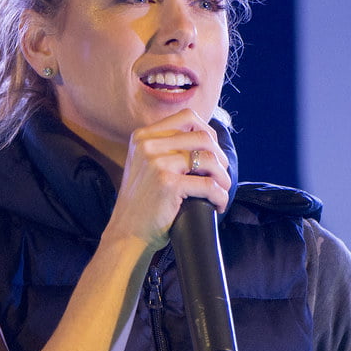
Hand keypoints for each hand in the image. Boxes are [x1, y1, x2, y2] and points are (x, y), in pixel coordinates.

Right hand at [105, 109, 231, 250]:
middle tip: (220, 176)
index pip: (187, 117)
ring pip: (209, 159)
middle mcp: (147, 145)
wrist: (127, 232)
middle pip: (203, 137)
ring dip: (223, 177)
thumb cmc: (143, 202)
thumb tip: (206, 138)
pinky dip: (220, 196)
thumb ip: (165, 147)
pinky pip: (209, 184)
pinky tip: (217, 205)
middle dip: (220, 157)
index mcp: (143, 137)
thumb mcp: (145, 165)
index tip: (212, 153)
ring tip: (221, 190)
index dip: (208, 133)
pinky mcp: (167, 184)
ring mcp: (156, 163)